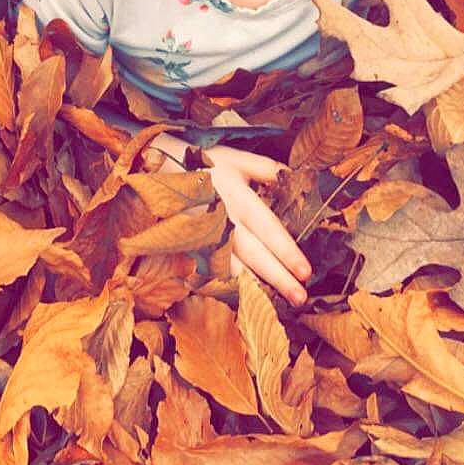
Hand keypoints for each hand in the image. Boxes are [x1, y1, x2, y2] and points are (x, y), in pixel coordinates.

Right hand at [202, 145, 312, 306]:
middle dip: (277, 277)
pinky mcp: (190, 246)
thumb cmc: (203, 166)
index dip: (286, 251)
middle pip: (253, 253)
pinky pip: (212, 269)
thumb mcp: (234, 159)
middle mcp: (222, 219)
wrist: (157, 171)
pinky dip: (228, 284)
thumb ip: (265, 169)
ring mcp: (204, 235)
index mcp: (237, 196)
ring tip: (275, 305)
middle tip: (300, 297)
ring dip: (254, 286)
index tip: (306, 272)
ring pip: (231, 267)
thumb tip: (291, 176)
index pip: (267, 227)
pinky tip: (246, 297)